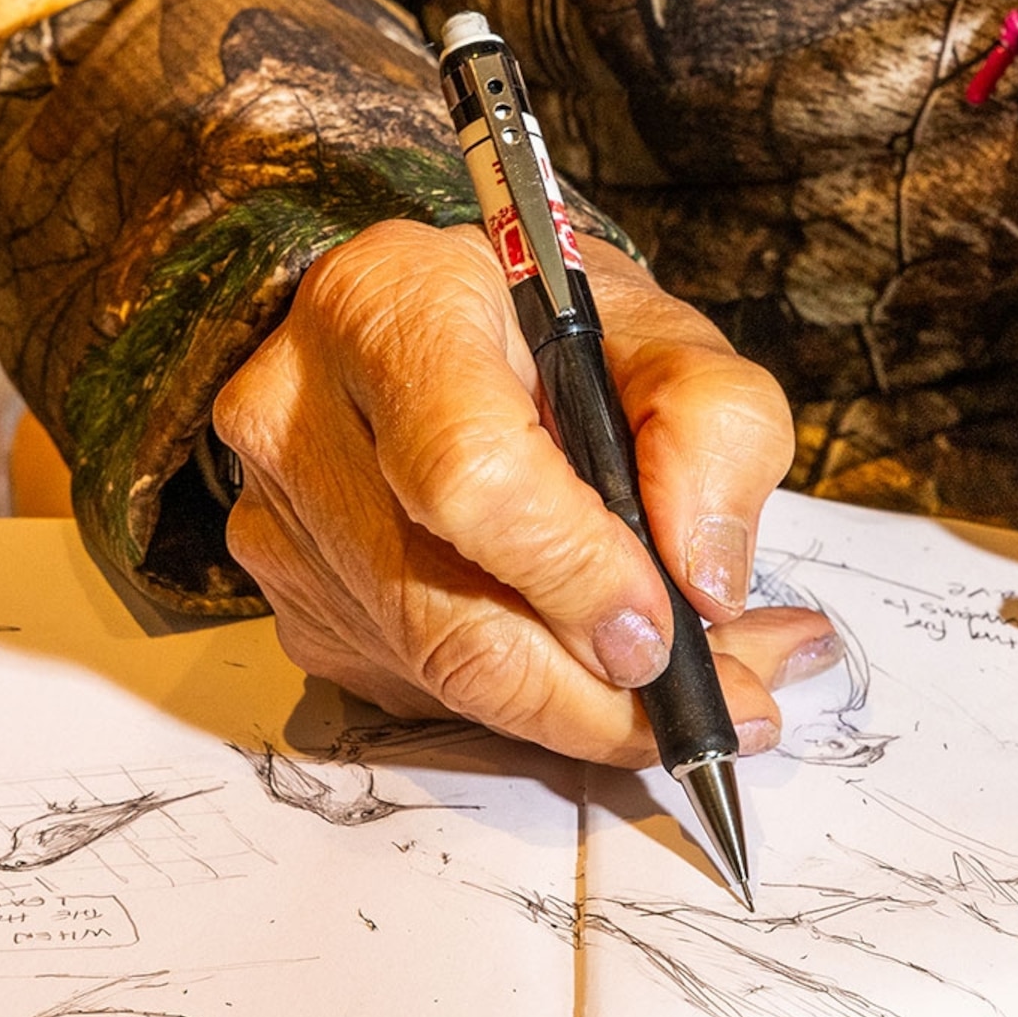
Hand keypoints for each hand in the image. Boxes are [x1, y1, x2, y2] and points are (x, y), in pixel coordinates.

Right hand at [214, 219, 834, 762]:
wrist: (439, 332)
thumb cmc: (546, 328)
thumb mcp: (663, 334)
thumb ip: (713, 428)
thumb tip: (703, 584)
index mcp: (389, 307)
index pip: (467, 473)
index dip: (572, 572)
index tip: (663, 626)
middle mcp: (302, 416)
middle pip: (443, 617)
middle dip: (601, 696)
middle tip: (731, 701)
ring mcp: (286, 526)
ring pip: (441, 677)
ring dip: (594, 710)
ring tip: (713, 674)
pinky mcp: (302, 609)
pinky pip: (426, 692)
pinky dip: (542, 703)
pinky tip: (612, 663)